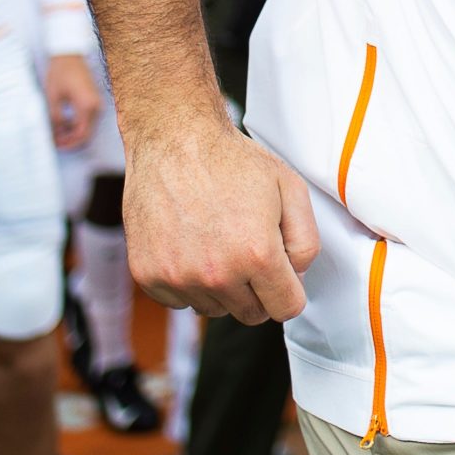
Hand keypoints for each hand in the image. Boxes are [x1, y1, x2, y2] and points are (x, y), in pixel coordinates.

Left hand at [46, 53, 100, 149]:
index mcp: (87, 106)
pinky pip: (88, 119)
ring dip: (73, 133)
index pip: (81, 135)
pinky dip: (76, 124)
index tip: (55, 145)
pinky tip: (63, 122)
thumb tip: (57, 134)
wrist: (69, 55)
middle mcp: (96, 106)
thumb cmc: (60, 73)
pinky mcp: (94, 100)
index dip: (68, 144)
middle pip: (86, 134)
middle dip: (70, 140)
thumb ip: (55, 119)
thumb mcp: (53, 97)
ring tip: (56, 132)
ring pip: (87, 127)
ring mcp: (97, 103)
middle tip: (54, 141)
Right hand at [125, 112, 318, 323]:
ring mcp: (178, 277)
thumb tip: (296, 277)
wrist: (173, 140)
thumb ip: (306, 240)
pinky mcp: (149, 275)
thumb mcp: (290, 188)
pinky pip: (180, 301)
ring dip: (221, 286)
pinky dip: (188, 281)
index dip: (289, 290)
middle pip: (251, 314)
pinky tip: (190, 244)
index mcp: (256, 255)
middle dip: (257, 289)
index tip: (280, 273)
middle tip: (247, 248)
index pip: (286, 308)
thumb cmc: (230, 160)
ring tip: (216, 240)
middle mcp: (216, 274)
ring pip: (215, 309)